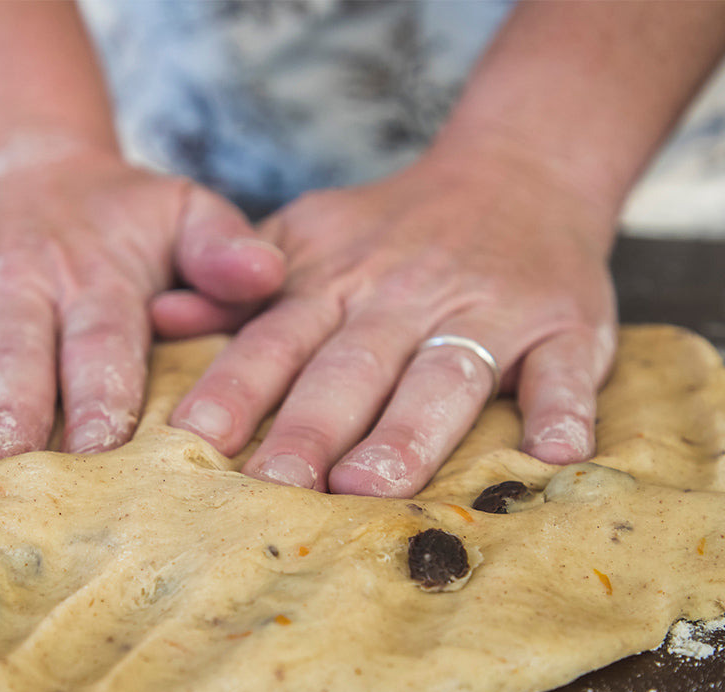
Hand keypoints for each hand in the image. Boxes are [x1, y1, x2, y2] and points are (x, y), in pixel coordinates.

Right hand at [0, 149, 284, 467]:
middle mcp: (15, 283)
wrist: (33, 169)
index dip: (98, 391)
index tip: (100, 446)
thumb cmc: (120, 215)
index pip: (99, 338)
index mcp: (91, 275)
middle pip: (10, 354)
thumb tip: (265, 277)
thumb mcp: (184, 210)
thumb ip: (225, 247)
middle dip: (4, 411)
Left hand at [164, 146, 619, 496]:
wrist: (519, 169)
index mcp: (334, 281)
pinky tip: (555, 456)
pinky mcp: (564, 324)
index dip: (236, 390)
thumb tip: (159, 317)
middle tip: (274, 489)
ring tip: (374, 488)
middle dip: (310, 429)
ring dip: (409, 432)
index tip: (196, 443)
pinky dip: (564, 411)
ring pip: (445, 375)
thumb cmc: (392, 230)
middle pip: (351, 368)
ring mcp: (487, 310)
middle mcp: (403, 295)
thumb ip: (235, 286)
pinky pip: (565, 370)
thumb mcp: (304, 236)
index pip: (275, 340)